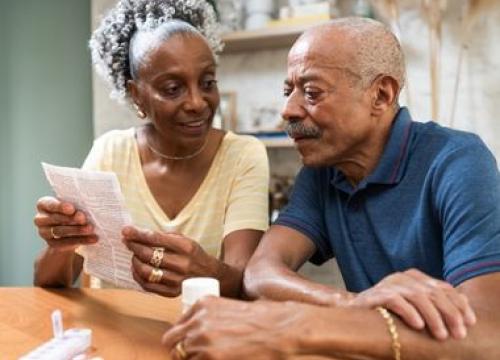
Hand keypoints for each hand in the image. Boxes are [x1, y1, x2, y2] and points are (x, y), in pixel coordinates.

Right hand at [34, 196, 96, 251]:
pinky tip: (92, 239)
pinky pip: (66, 243)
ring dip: (77, 230)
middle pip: (55, 218)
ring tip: (90, 229)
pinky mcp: (52, 244)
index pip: (49, 204)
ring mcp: (44, 233)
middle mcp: (40, 219)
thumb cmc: (72, 211)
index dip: (60, 206)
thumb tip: (83, 212)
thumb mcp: (73, 206)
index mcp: (43, 204)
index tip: (71, 209)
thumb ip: (75, 206)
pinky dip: (81, 241)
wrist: (70, 230)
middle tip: (83, 219)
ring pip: (60, 231)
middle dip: (71, 219)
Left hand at [122, 226, 219, 296]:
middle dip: (134, 247)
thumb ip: (163, 237)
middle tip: (127, 242)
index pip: (156, 239)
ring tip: (134, 256)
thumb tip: (138, 233)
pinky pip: (148, 286)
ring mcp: (177, 280)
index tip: (125, 231)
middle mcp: (182, 264)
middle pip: (149, 255)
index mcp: (186, 247)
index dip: (138, 234)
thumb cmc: (193, 254)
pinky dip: (138, 276)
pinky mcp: (172, 292)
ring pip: (146, 272)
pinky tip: (137, 269)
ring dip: (135, 262)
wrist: (210, 274)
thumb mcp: (184, 240)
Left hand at [162, 297, 309, 358]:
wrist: (282, 329)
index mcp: (203, 305)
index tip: (189, 345)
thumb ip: (212, 317)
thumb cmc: (265, 318)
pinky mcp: (211, 358)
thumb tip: (202, 333)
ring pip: (183, 358)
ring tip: (215, 356)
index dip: (182, 339)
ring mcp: (202, 341)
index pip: (176, 327)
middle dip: (181, 351)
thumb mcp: (232, 307)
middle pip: (172, 343)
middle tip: (196, 356)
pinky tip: (219, 359)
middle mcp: (198, 321)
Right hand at [345, 268, 475, 339]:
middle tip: (458, 334)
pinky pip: (395, 300)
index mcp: (414, 277)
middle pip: (433, 292)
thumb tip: (464, 302)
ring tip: (441, 335)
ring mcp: (388, 284)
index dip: (459, 304)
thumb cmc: (389, 313)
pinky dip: (409, 312)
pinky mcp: (375, 294)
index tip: (470, 322)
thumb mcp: (416, 306)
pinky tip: (418, 325)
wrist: (355, 314)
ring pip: (417, 296)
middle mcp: (402, 277)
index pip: (443, 287)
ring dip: (433, 317)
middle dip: (449, 314)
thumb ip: (435, 302)